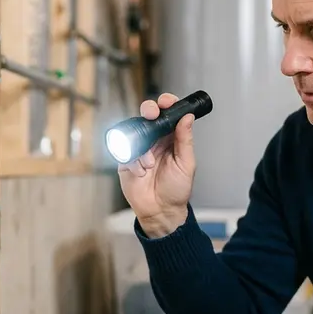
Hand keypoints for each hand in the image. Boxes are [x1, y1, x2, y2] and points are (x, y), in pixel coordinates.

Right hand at [116, 93, 196, 237]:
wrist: (160, 211)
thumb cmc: (176, 190)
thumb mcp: (186, 164)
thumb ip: (185, 140)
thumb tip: (187, 117)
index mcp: (171, 138)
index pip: (168, 115)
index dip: (166, 104)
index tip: (166, 101)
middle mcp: (154, 141)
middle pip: (148, 116)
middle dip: (148, 111)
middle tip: (151, 115)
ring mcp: (139, 149)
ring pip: (134, 132)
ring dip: (142, 146)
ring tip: (150, 164)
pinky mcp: (126, 160)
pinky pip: (124, 151)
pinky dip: (133, 161)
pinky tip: (141, 172)